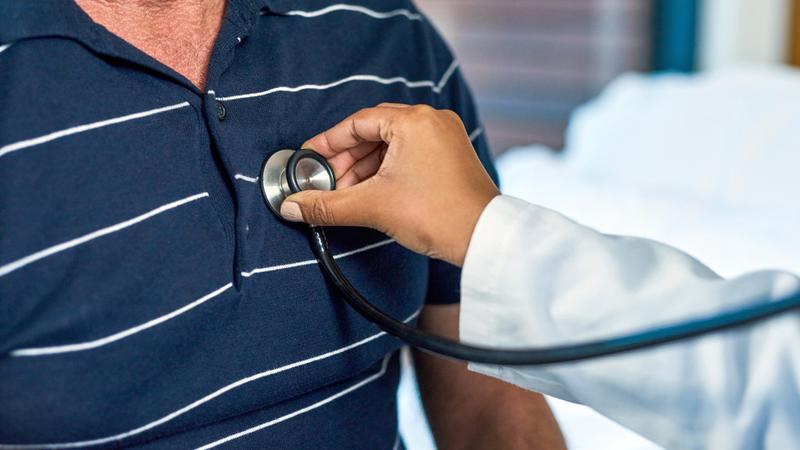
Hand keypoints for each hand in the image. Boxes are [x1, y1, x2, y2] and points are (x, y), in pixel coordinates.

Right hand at [281, 104, 498, 265]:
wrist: (485, 239)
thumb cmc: (438, 215)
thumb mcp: (373, 207)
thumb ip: (327, 205)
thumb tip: (291, 207)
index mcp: (414, 120)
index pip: (357, 123)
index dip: (327, 143)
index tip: (309, 160)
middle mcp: (432, 121)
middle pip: (374, 133)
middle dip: (346, 160)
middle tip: (325, 183)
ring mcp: (446, 137)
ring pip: (392, 145)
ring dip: (366, 168)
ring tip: (346, 194)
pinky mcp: (453, 156)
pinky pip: (410, 154)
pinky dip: (388, 171)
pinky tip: (372, 192)